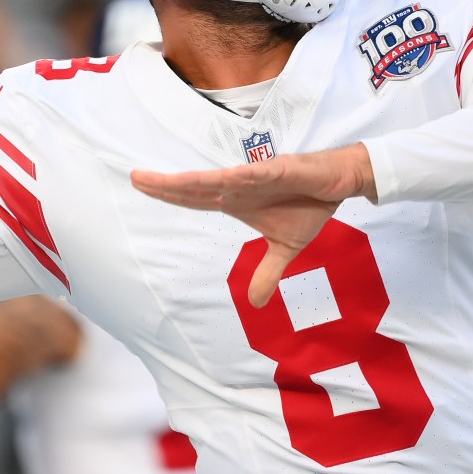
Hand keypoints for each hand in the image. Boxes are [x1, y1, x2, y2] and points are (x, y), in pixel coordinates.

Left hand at [131, 143, 376, 307]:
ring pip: (219, 178)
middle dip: (166, 184)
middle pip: (196, 186)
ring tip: (166, 180)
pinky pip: (260, 173)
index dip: (169, 194)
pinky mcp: (281, 170)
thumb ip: (267, 272)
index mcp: (236, 200)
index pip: (194, 198)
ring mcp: (258, 176)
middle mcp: (239, 185)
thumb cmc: (307, 206)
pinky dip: (245, 175)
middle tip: (135, 178)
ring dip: (193, 180)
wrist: (337, 183)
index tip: (141, 187)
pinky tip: (228, 177)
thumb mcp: (286, 249)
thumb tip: (256, 303)